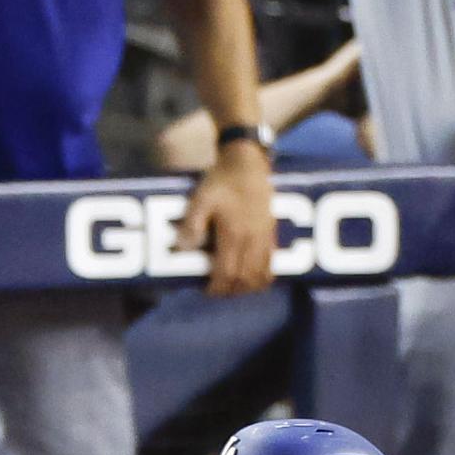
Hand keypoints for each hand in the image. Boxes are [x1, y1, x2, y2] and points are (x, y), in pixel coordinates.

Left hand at [180, 148, 277, 295]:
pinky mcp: (272, 233)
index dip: (217, 287)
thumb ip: (192, 224)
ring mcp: (265, 237)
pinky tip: (253, 278)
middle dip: (231, 290)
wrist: (248, 164)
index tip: (207, 290)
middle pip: (245, 279)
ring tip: (235, 287)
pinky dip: (263, 277)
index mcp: (234, 233)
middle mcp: (253, 239)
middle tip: (218, 291)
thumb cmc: (222, 180)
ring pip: (262, 275)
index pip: (228, 272)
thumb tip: (182, 248)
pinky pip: (272, 264)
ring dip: (248, 287)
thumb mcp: (200, 198)